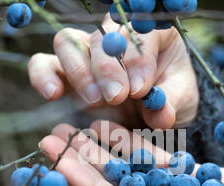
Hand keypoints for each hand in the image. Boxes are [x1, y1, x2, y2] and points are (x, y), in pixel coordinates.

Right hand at [28, 14, 198, 129]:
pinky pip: (44, 64)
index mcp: (151, 34)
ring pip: (68, 43)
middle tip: (116, 97)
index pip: (138, 32)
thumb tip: (161, 113)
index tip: (141, 89)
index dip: (137, 58)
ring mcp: (88, 54)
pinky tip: (53, 94)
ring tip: (95, 100)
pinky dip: (43, 76)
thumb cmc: (171, 99)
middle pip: (100, 36)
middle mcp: (115, 38)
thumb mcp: (180, 102)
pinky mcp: (68, 74)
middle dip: (108, 68)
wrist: (153, 114)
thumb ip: (171, 104)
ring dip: (79, 71)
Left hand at [39, 121, 223, 185]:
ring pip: (121, 167)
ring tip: (70, 127)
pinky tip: (104, 126)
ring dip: (96, 147)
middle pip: (108, 185)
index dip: (85, 184)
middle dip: (79, 161)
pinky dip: (125, 142)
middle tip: (51, 138)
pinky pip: (141, 156)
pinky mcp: (166, 175)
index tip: (59, 161)